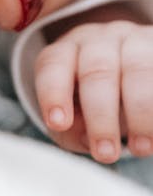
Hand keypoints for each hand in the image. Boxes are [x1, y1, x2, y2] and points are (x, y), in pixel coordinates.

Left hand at [34, 17, 152, 162]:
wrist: (132, 69)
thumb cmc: (91, 101)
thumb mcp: (73, 116)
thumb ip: (70, 130)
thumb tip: (88, 139)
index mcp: (66, 52)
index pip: (54, 66)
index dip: (54, 94)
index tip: (58, 123)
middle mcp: (99, 41)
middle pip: (97, 72)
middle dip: (101, 116)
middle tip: (106, 153)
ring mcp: (134, 41)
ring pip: (137, 71)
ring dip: (140, 113)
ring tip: (141, 148)